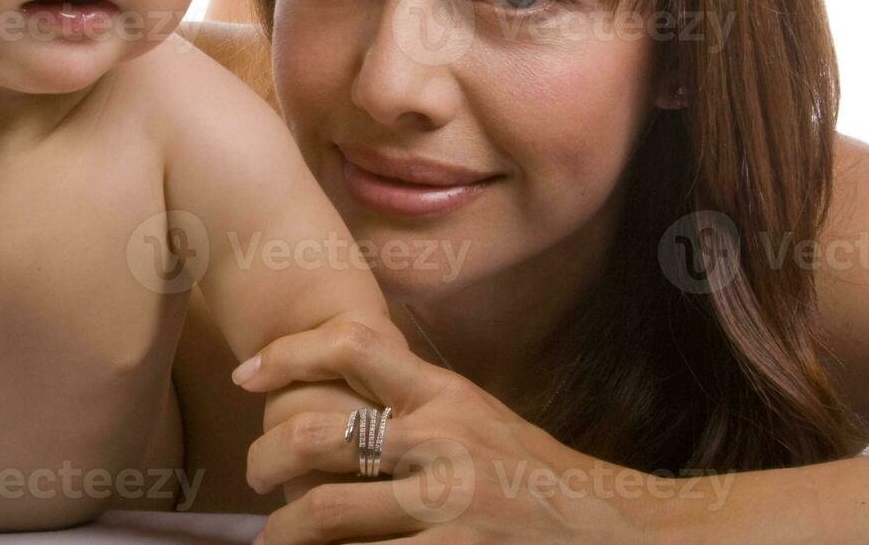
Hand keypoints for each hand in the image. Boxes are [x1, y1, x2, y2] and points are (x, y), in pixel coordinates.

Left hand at [235, 321, 651, 542]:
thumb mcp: (480, 422)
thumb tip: (344, 399)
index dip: (287, 353)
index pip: (351, 344)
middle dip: (265, 456)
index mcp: (446, 395)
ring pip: (325, 510)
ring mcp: (447, 502)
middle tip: (252, 474)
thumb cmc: (540, 481)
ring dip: (282, 530)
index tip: (247, 372)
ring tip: (272, 539)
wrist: (621, 532)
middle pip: (317, 432)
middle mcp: (442, 439)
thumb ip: (420, 408)